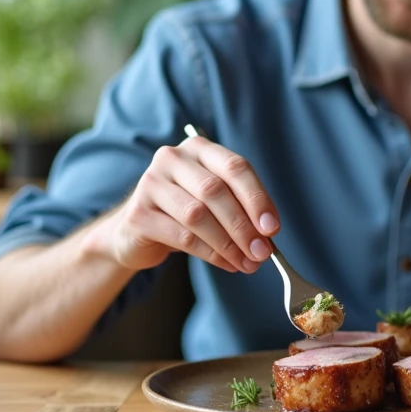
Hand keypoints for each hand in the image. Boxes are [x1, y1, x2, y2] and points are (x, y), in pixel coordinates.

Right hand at [96, 134, 280, 273]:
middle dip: (243, 225)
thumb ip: (241, 209)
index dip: (257, 198)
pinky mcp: (139, 213)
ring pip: (197, 215)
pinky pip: (182, 236)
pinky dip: (210, 254)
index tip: (272, 227)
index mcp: (199, 148)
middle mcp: (173, 158)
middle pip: (215, 191)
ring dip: (228, 244)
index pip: (235, 167)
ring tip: (246, 262)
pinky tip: (226, 263)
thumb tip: (267, 236)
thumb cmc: (185, 211)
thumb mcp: (215, 200)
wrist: (138, 228)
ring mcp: (151, 183)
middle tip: (262, 252)